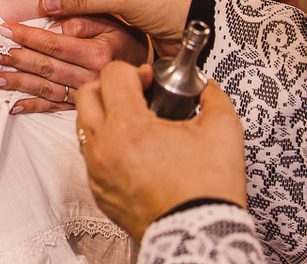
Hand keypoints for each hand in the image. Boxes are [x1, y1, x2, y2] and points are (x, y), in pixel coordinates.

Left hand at [0, 14, 147, 112]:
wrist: (150, 70)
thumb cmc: (127, 39)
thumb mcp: (112, 21)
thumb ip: (82, 19)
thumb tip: (52, 24)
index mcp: (97, 54)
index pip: (55, 44)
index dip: (28, 37)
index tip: (5, 29)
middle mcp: (90, 77)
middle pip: (46, 68)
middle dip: (16, 60)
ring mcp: (86, 94)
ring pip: (46, 89)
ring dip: (17, 84)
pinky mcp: (83, 106)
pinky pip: (55, 108)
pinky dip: (33, 108)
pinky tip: (13, 106)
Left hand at [77, 63, 247, 238]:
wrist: (200, 236)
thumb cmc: (206, 191)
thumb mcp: (223, 131)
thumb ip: (214, 97)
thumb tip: (207, 87)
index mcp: (128, 127)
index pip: (112, 74)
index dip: (135, 70)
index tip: (150, 80)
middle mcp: (104, 147)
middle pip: (86, 94)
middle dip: (110, 86)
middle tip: (135, 93)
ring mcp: (97, 172)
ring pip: (83, 126)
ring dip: (103, 114)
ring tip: (134, 121)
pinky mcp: (99, 191)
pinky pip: (91, 156)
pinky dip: (105, 145)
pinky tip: (132, 150)